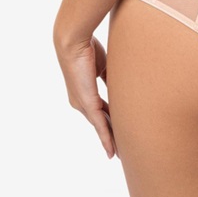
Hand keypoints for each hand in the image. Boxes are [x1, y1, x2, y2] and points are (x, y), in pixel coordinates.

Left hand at [54, 34, 118, 159]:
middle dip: (110, 135)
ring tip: (118, 154)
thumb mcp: (103, 65)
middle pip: (100, 121)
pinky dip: (106, 138)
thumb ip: (110, 77)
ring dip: (110, 141)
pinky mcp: (87, 104)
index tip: (118, 129)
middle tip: (120, 149)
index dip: (109, 120)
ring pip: (100, 126)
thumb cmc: (87, 47)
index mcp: (84, 91)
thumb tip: (123, 84)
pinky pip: (100, 125)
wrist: (74, 42)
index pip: (100, 110)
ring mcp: (83, 104)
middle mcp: (81, 101)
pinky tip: (112, 150)